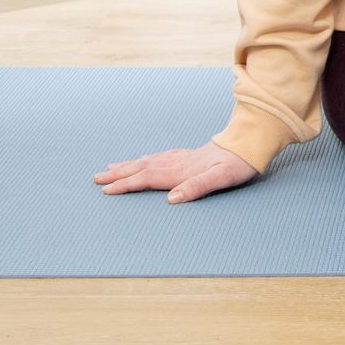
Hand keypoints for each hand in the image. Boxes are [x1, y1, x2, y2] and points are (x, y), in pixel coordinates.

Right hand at [94, 140, 258, 203]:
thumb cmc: (236, 165)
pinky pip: (158, 158)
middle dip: (118, 175)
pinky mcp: (187, 156)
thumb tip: (172, 199)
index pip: (147, 179)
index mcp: (181, 171)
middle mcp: (177, 163)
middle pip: (141, 168)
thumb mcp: (221, 179)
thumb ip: (197, 187)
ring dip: (128, 166)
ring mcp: (181, 158)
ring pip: (147, 162)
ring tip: (110, 168)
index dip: (126, 185)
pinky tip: (142, 161)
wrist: (248, 146)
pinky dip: (144, 161)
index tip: (106, 190)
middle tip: (96, 178)